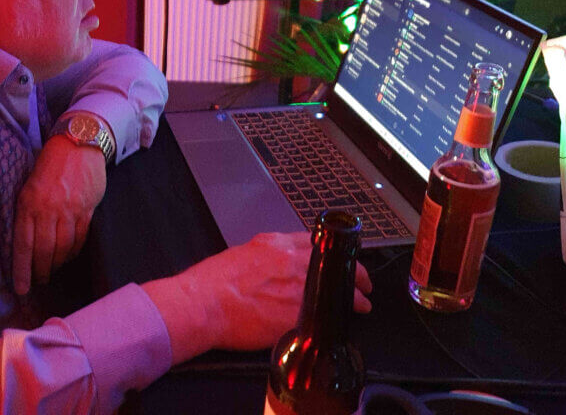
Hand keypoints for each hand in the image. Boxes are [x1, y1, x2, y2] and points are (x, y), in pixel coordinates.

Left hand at [12, 135, 106, 294]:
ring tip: (52, 270)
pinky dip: (73, 252)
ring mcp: (69, 210)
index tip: (21, 288)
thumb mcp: (29, 185)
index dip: (22, 270)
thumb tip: (25, 243)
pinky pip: (79, 238)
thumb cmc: (50, 165)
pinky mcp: (87, 209)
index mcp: (28, 203)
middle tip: (38, 282)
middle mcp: (48, 209)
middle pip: (43, 251)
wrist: (78, 143)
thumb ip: (27, 212)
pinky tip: (67, 256)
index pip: (23, 244)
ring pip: (62, 248)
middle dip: (40, 271)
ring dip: (56, 264)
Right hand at [143, 232, 371, 363]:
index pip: (318, 242)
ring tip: (362, 304)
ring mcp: (299, 289)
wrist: (202, 304)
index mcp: (277, 244)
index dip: (335, 252)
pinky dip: (339, 318)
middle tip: (363, 282)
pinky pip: (327, 315)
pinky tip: (344, 323)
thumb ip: (265, 257)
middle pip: (337, 264)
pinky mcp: (298, 315)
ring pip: (340, 289)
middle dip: (356, 274)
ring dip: (355, 297)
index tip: (341, 259)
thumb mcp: (241, 254)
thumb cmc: (211, 282)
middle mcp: (293, 262)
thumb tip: (276, 267)